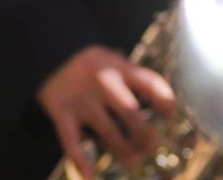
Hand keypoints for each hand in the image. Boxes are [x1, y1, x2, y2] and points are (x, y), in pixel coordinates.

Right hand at [36, 45, 177, 179]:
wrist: (51, 55)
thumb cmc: (92, 62)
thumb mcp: (115, 59)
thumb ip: (134, 76)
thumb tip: (161, 101)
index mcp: (121, 67)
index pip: (150, 84)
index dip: (165, 102)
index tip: (172, 118)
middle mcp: (103, 82)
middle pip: (130, 111)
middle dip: (145, 133)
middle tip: (154, 148)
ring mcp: (82, 99)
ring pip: (106, 130)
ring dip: (122, 149)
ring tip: (134, 162)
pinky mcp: (61, 112)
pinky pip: (71, 139)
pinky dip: (80, 158)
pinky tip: (90, 173)